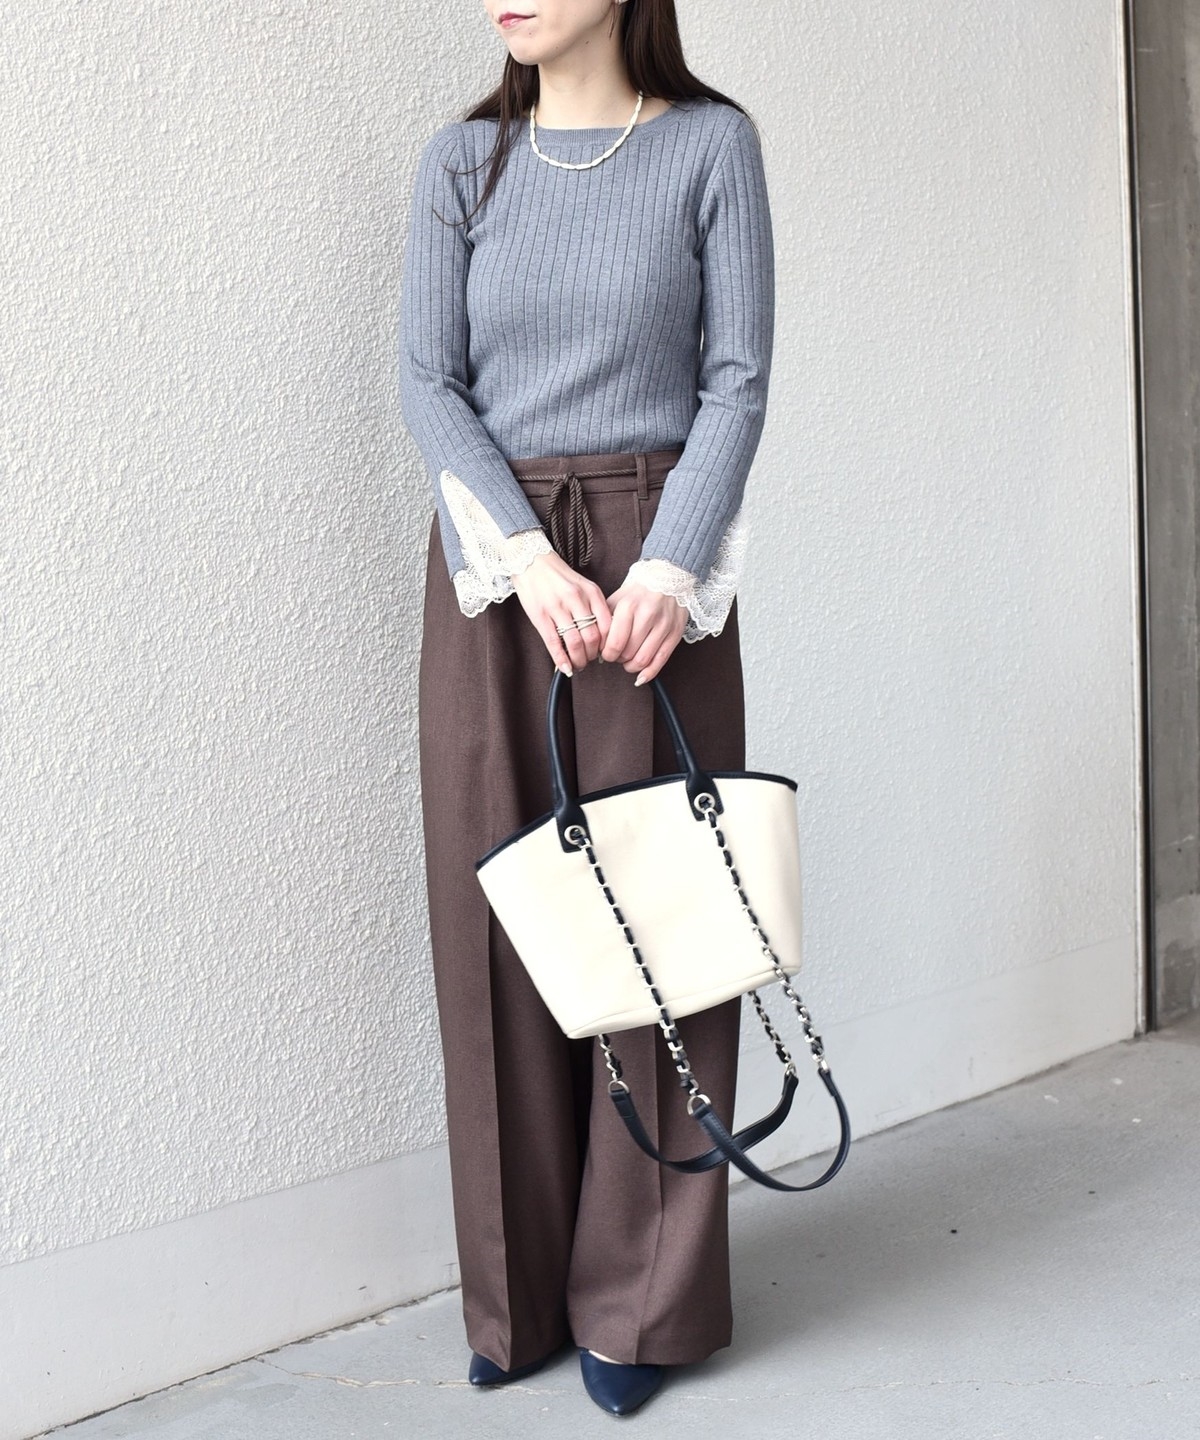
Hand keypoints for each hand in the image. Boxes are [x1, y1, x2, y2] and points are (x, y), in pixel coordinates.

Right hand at [511, 551, 611, 673]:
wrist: (531, 561)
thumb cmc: (558, 576)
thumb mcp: (583, 586)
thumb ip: (594, 606)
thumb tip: (601, 636)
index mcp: (591, 592)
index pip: (608, 625)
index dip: (607, 644)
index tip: (604, 652)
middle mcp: (576, 599)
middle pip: (592, 637)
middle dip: (593, 655)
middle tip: (590, 660)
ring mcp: (557, 607)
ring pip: (575, 643)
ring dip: (578, 660)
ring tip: (578, 664)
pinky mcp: (540, 616)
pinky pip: (554, 643)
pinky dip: (561, 660)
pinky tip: (564, 668)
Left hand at [601, 580, 687, 684]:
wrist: (669, 577)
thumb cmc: (638, 591)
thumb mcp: (617, 599)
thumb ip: (605, 621)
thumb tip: (596, 646)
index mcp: (629, 606)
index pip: (615, 643)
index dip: (607, 654)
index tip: (605, 653)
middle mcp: (647, 616)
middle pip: (628, 653)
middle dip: (618, 659)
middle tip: (616, 655)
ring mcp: (663, 626)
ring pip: (643, 660)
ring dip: (631, 666)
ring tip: (627, 661)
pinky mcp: (675, 634)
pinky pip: (661, 661)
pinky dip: (648, 673)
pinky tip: (640, 676)